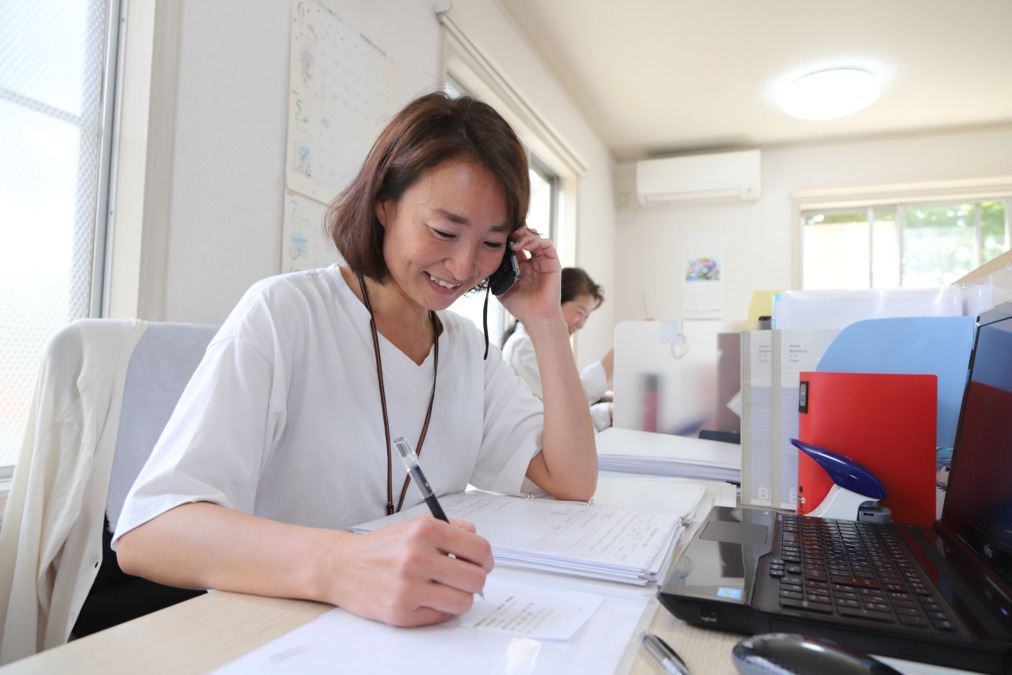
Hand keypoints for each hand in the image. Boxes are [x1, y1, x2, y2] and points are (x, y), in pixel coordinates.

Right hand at [327, 515, 492, 626]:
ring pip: (463, 602)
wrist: (341, 566)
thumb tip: (478, 543)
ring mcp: (408, 588)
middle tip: (465, 577)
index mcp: (425, 531)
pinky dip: (439, 609)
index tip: (483, 562)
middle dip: (475, 580)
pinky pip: (441, 616)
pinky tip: (427, 597)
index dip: (486, 559)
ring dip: (459, 597)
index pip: (479, 549)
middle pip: (476, 579)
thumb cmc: (381, 547)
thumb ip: (451, 528)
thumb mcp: (415, 524)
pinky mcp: (400, 613)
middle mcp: (417, 558)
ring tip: (446, 589)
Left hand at [498, 227, 562, 326]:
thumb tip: (488, 260)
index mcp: (522, 267)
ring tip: (515, 242)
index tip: (499, 240)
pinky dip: (536, 240)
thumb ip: (497, 275)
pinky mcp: (552, 263)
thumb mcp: (502, 288)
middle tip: (507, 236)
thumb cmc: (521, 307)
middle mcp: (533, 262)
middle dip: (516, 234)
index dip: (508, 240)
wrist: (536, 317)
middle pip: (526, 238)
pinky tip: (524, 245)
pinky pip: (547, 244)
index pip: (515, 246)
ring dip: (525, 236)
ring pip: (536, 238)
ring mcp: (543, 262)